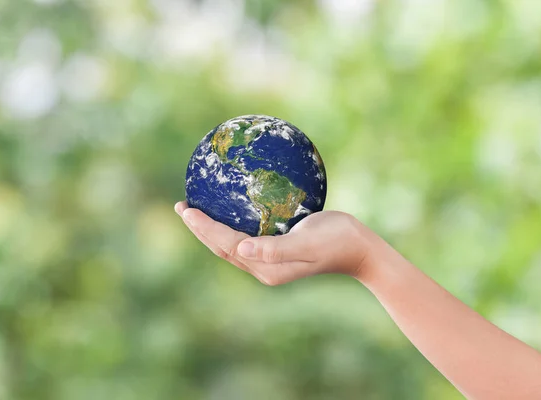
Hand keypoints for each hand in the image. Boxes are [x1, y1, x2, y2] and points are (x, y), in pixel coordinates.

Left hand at [174, 201, 382, 285]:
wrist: (359, 248)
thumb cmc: (337, 241)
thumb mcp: (308, 243)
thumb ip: (275, 249)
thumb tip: (241, 248)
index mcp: (266, 267)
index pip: (227, 245)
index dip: (205, 228)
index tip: (187, 210)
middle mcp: (263, 267)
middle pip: (222, 246)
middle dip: (200, 228)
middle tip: (182, 206)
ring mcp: (268, 261)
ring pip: (230, 243)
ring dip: (210, 227)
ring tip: (195, 209)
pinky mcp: (275, 250)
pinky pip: (245, 236)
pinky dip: (229, 223)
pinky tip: (229, 208)